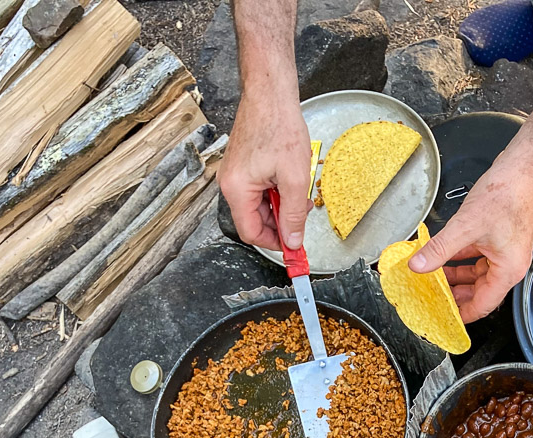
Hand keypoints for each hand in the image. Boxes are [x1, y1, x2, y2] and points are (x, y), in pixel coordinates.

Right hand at [219, 91, 311, 250]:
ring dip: (281, 204)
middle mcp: (230, 183)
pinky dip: (276, 191)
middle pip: (255, 220)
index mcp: (236, 189)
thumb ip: (293, 214)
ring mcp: (235, 174)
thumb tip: (292, 240)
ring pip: (259, 205)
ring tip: (298, 190)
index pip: (251, 233)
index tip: (293, 246)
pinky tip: (290, 179)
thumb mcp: (294, 179)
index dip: (275, 243)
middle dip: (281, 221)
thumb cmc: (278, 126)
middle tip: (302, 213)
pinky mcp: (243, 166)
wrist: (270, 95)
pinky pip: (259, 190)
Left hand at [408, 160, 532, 321]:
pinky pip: (477, 257)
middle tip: (432, 297)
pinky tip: (444, 256)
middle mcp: (509, 265)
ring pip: (477, 274)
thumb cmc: (508, 195)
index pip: (482, 305)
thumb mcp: (466, 226)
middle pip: (479, 292)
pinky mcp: (499, 239)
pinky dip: (460, 259)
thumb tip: (418, 265)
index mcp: (508, 270)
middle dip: (454, 295)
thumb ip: (440, 249)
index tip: (443, 318)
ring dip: (455, 276)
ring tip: (433, 277)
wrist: (524, 169)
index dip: (461, 314)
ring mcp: (505, 252)